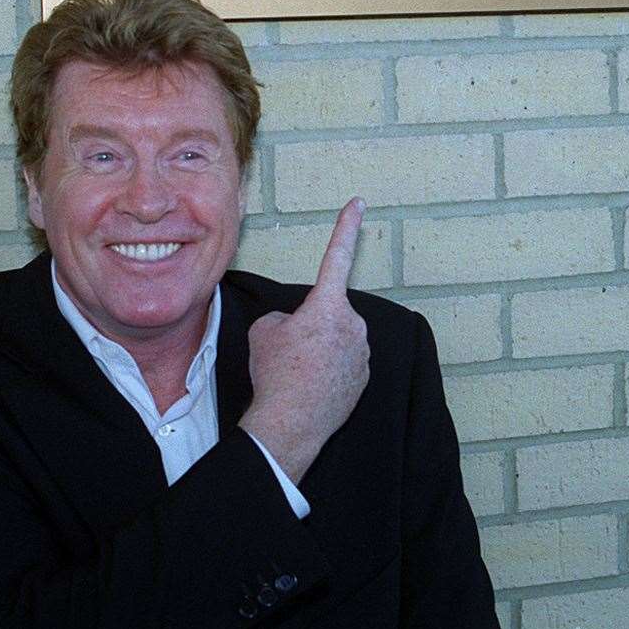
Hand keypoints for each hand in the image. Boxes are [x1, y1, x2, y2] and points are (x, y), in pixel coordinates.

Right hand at [238, 197, 370, 483]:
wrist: (289, 424)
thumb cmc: (275, 373)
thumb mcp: (265, 331)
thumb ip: (285, 317)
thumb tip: (296, 326)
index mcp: (327, 305)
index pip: (337, 256)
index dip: (346, 227)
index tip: (359, 204)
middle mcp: (352, 324)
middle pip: (328, 312)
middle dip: (311, 324)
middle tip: (289, 350)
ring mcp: (362, 352)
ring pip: (336, 338)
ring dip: (319, 348)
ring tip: (297, 372)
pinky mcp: (364, 377)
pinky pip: (343, 362)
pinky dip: (327, 370)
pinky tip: (310, 387)